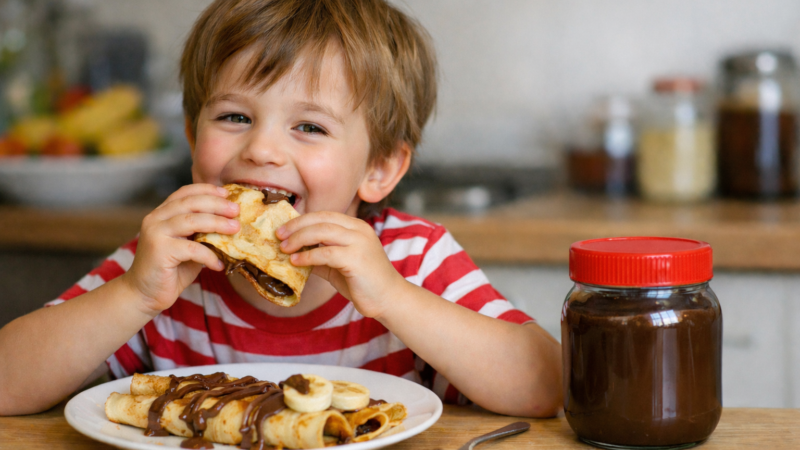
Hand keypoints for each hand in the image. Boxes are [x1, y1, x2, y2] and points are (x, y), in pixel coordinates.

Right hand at [122, 183, 239, 315]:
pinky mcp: (159, 251)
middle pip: (190, 203)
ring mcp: (156, 233)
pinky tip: (219, 264)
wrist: (144, 294)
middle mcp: (156, 219)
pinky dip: (209, 256)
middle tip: (236, 210)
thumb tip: (231, 224)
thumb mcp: (189, 247)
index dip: (207, 190)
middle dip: (217, 204)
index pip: (184, 193)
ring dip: (217, 223)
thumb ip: (202, 234)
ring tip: (235, 229)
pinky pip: (192, 249)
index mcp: (162, 214)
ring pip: (192, 221)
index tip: (227, 193)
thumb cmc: (171, 270)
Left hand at [276, 211, 406, 318]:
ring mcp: (359, 243)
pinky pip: (326, 253)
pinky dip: (308, 256)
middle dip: (296, 226)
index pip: (325, 215)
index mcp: (356, 227)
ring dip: (299, 238)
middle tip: (279, 235)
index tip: (283, 228)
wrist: (388, 299)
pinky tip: (296, 261)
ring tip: (284, 248)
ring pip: (323, 231)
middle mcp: (359, 230)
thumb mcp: (338, 265)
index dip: (302, 219)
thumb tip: (293, 253)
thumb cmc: (363, 283)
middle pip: (321, 219)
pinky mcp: (356, 259)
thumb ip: (320, 256)